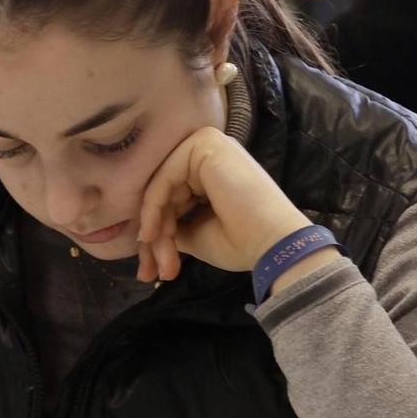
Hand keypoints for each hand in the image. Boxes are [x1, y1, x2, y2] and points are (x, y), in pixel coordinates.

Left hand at [135, 126, 313, 285]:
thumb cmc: (240, 242)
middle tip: (150, 272)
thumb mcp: (193, 233)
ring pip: (160, 190)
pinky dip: (154, 211)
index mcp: (209, 170)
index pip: (169, 198)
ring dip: (156, 230)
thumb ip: (168, 224)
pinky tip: (152, 236)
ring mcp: (206, 145)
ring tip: (162, 264)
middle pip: (162, 194)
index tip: (151, 270)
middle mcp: (207, 152)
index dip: (156, 233)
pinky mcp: (204, 145)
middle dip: (155, 237)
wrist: (273, 244)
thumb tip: (144, 232)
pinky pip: (164, 180)